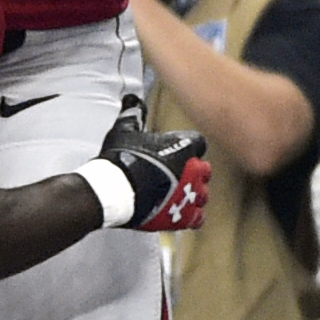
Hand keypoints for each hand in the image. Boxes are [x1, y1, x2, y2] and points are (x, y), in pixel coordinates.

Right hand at [92, 107, 209, 230]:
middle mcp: (193, 171)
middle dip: (195, 172)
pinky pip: (196, 218)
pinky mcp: (180, 216)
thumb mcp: (124, 131)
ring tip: (181, 195)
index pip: (198, 143)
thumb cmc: (121, 160)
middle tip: (179, 174)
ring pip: (203, 195)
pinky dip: (192, 216)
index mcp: (184, 147)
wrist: (114, 191)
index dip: (188, 147)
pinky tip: (183, 214)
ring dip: (194, 194)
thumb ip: (133, 115)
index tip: (178, 150)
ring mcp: (189, 195)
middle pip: (205, 170)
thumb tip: (132, 100)